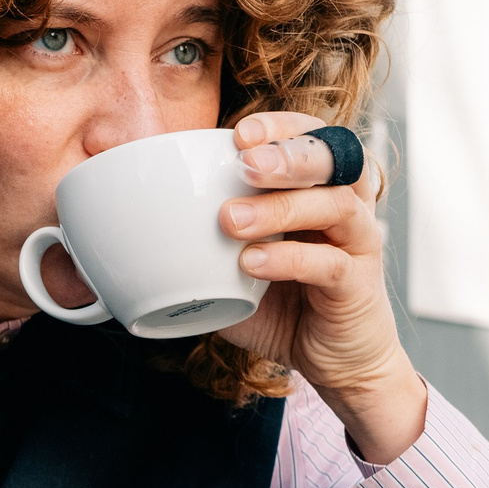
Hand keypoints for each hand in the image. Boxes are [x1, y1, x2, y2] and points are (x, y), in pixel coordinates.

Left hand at [217, 111, 425, 463]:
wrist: (334, 361)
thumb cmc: (284, 305)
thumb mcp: (234, 267)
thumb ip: (200, 243)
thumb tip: (129, 233)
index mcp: (320, 188)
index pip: (312, 136)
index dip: (281, 126)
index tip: (238, 133)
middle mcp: (348, 206)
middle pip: (335, 157)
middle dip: (286, 153)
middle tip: (243, 162)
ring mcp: (359, 244)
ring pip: (335, 205)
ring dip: (280, 206)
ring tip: (231, 219)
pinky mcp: (358, 286)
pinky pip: (329, 264)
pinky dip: (289, 259)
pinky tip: (251, 264)